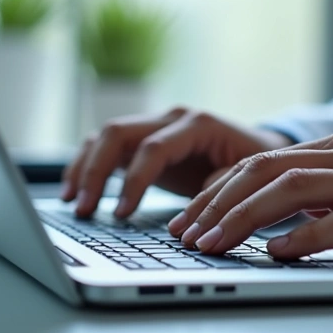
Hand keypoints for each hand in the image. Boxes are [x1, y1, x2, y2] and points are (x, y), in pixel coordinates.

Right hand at [61, 107, 293, 217]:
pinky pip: (106, 146)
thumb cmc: (257, 164)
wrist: (259, 151)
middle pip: (119, 133)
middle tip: (84, 209)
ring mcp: (154, 127)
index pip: (154, 148)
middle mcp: (171, 119)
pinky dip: (87, 166)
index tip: (122, 214)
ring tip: (73, 203)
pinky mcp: (144, 142)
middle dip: (96, 171)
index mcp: (197, 124)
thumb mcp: (250, 175)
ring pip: (106, 136)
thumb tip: (202, 200)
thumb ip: (225, 184)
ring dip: (84, 168)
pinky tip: (75, 192)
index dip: (134, 181)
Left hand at [167, 130, 332, 259]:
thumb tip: (287, 223)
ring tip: (210, 243)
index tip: (190, 216)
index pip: (263, 161)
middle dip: (214, 203)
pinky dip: (301, 238)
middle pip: (264, 170)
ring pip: (291, 191)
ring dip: (242, 218)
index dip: (219, 189)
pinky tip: (275, 253)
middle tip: (183, 233)